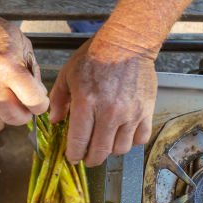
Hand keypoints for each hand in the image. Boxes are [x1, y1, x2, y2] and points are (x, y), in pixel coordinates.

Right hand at [0, 10, 48, 124]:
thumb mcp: (20, 41)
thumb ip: (32, 70)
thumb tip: (38, 95)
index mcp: (7, 66)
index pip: (33, 101)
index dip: (41, 105)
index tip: (40, 101)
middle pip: (16, 118)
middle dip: (26, 113)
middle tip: (26, 104)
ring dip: (7, 111)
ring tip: (6, 93)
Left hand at [49, 29, 157, 165]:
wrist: (127, 43)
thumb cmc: (95, 57)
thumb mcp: (67, 74)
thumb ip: (59, 100)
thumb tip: (56, 121)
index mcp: (86, 103)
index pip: (79, 142)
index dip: (74, 155)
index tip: (73, 157)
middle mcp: (109, 112)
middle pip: (100, 151)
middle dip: (91, 159)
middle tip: (87, 157)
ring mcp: (130, 113)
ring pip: (121, 149)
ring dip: (111, 150)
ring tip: (105, 142)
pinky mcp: (146, 110)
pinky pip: (141, 138)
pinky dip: (132, 141)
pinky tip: (123, 133)